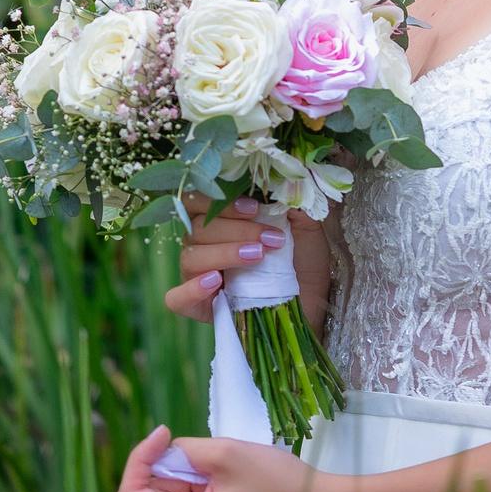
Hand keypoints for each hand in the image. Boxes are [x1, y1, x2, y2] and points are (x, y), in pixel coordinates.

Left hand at [116, 426, 326, 491]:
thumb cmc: (277, 486)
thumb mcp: (227, 455)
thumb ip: (187, 450)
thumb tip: (169, 450)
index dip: (140, 458)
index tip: (165, 432)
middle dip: (169, 462)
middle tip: (202, 448)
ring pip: (171, 491)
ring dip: (187, 469)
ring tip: (222, 464)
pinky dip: (199, 476)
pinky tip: (226, 472)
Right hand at [163, 195, 304, 321]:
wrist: (313, 301)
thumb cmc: (302, 260)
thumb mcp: (304, 227)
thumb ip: (292, 204)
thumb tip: (283, 184)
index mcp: (219, 221)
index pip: (197, 201)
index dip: (219, 201)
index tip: (255, 207)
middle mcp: (202, 245)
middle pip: (197, 229)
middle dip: (236, 231)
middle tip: (270, 239)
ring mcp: (197, 277)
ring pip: (190, 258)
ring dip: (223, 254)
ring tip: (257, 257)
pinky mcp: (199, 308)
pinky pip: (176, 299)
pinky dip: (191, 289)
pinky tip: (215, 282)